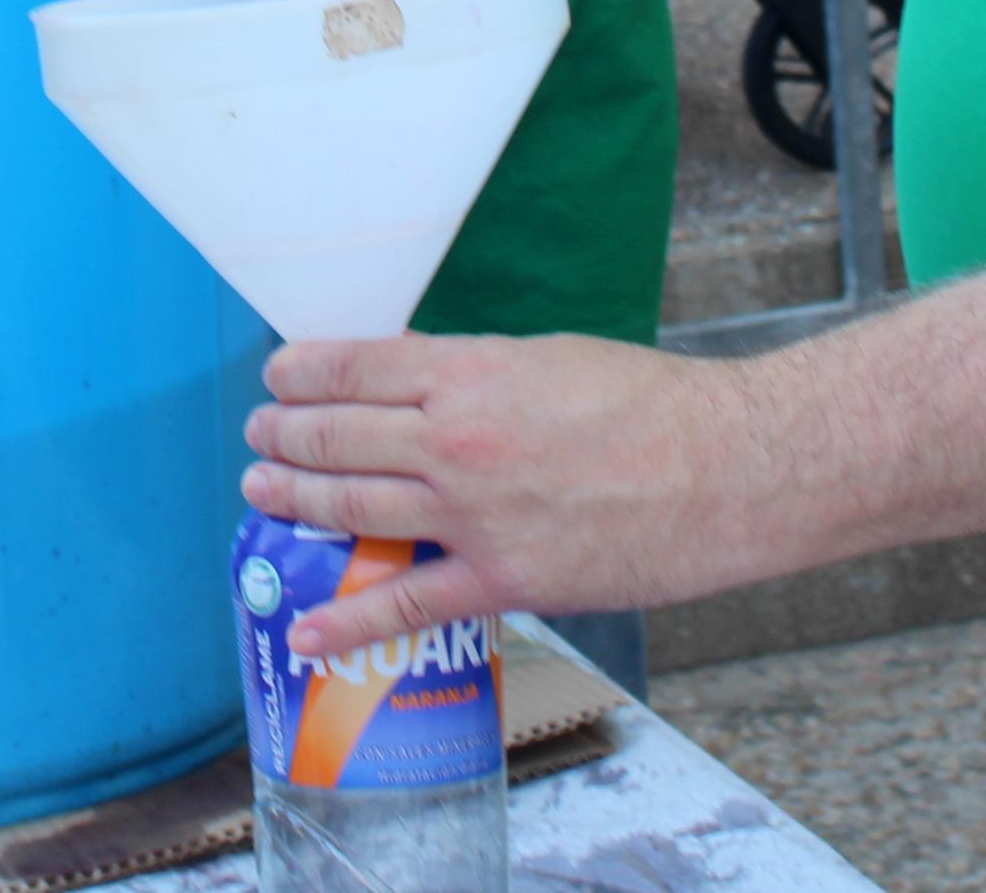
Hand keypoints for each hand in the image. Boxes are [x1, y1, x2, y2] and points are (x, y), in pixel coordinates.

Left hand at [239, 333, 752, 655]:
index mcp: (470, 372)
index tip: (279, 376)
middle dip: (285, 436)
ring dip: (294, 500)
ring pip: (353, 508)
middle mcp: (456, 439)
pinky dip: (348, 620)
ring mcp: (473, 514)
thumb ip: (476, 374)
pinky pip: (406, 605)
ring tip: (261, 492)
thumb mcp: (547, 359)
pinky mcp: (501, 579)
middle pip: (338, 435)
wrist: (725, 468)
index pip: (356, 367)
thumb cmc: (651, 405)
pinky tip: (305, 626)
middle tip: (260, 435)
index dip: (303, 373)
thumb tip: (422, 386)